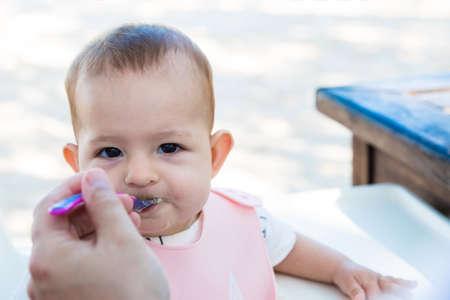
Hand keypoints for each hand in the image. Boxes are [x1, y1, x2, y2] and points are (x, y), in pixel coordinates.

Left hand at [27, 168, 169, 299]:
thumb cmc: (133, 293)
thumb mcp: (122, 239)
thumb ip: (105, 203)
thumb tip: (93, 177)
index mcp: (48, 258)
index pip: (50, 207)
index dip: (74, 187)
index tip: (98, 179)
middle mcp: (44, 275)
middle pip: (63, 225)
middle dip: (94, 207)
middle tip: (123, 200)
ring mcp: (56, 289)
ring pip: (74, 243)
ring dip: (101, 225)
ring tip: (130, 218)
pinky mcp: (70, 296)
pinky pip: (80, 261)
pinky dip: (99, 246)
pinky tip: (123, 238)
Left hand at [332, 260, 416, 299]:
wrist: (343, 267)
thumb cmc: (344, 275)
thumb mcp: (346, 283)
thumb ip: (354, 291)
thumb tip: (360, 298)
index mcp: (368, 280)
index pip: (377, 295)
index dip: (379, 299)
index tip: (373, 299)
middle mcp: (377, 278)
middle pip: (390, 288)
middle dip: (397, 295)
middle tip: (408, 297)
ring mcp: (381, 278)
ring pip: (394, 284)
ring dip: (404, 289)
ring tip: (412, 295)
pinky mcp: (383, 279)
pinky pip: (394, 280)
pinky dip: (404, 283)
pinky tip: (414, 284)